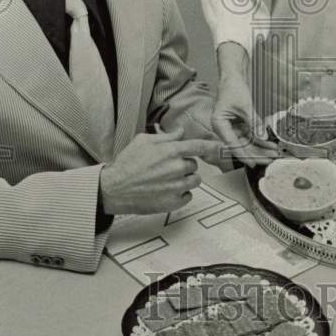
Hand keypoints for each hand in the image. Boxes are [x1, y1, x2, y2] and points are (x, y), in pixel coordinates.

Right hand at [99, 128, 222, 214]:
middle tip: (167, 168)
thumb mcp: (143, 141)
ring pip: (194, 180)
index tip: (222, 146)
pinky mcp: (173, 202)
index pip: (198, 146)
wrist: (113, 189)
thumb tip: (180, 132)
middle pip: (194, 165)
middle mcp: (176, 168)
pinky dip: (180, 194)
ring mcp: (176, 186)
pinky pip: (187, 196)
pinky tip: (165, 191)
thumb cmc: (127, 163)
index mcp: (171, 151)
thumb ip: (166, 137)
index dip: (212, 146)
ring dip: (185, 179)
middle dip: (184, 165)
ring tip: (167, 180)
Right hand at [212, 73, 277, 168]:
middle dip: (256, 153)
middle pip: (240, 146)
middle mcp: (224, 129)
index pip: (233, 145)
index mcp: (219, 124)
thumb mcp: (246, 106)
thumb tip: (263, 137)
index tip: (255, 163)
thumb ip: (254, 123)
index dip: (245, 155)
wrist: (233, 77)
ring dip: (259, 147)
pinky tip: (269, 143)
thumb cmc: (233, 88)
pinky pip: (249, 135)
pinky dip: (259, 139)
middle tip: (270, 158)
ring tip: (273, 152)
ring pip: (246, 143)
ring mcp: (231, 128)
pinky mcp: (238, 125)